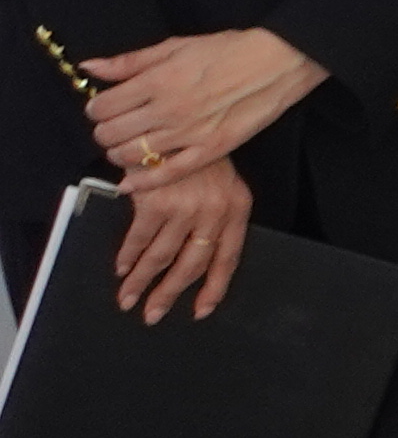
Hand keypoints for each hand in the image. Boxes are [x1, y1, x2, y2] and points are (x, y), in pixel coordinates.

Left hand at [78, 27, 320, 181]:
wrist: (278, 63)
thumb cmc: (230, 51)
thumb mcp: (175, 46)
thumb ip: (129, 61)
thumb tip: (90, 67)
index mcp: (157, 80)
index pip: (102, 106)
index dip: (95, 109)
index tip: (101, 108)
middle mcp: (168, 109)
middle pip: (111, 133)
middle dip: (104, 132)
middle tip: (112, 127)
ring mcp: (189, 133)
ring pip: (131, 155)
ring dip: (119, 154)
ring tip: (126, 146)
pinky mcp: (210, 150)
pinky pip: (168, 174)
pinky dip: (143, 183)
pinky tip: (129, 183)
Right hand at [110, 145, 251, 319]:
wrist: (173, 123)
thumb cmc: (195, 155)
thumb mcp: (220, 184)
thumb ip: (212, 217)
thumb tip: (191, 257)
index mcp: (237, 209)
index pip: (228, 259)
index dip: (214, 288)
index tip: (201, 310)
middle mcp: (214, 213)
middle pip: (191, 266)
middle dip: (169, 294)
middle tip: (153, 314)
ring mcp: (186, 209)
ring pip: (161, 258)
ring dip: (141, 281)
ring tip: (129, 297)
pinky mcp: (156, 203)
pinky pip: (138, 240)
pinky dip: (127, 256)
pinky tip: (121, 267)